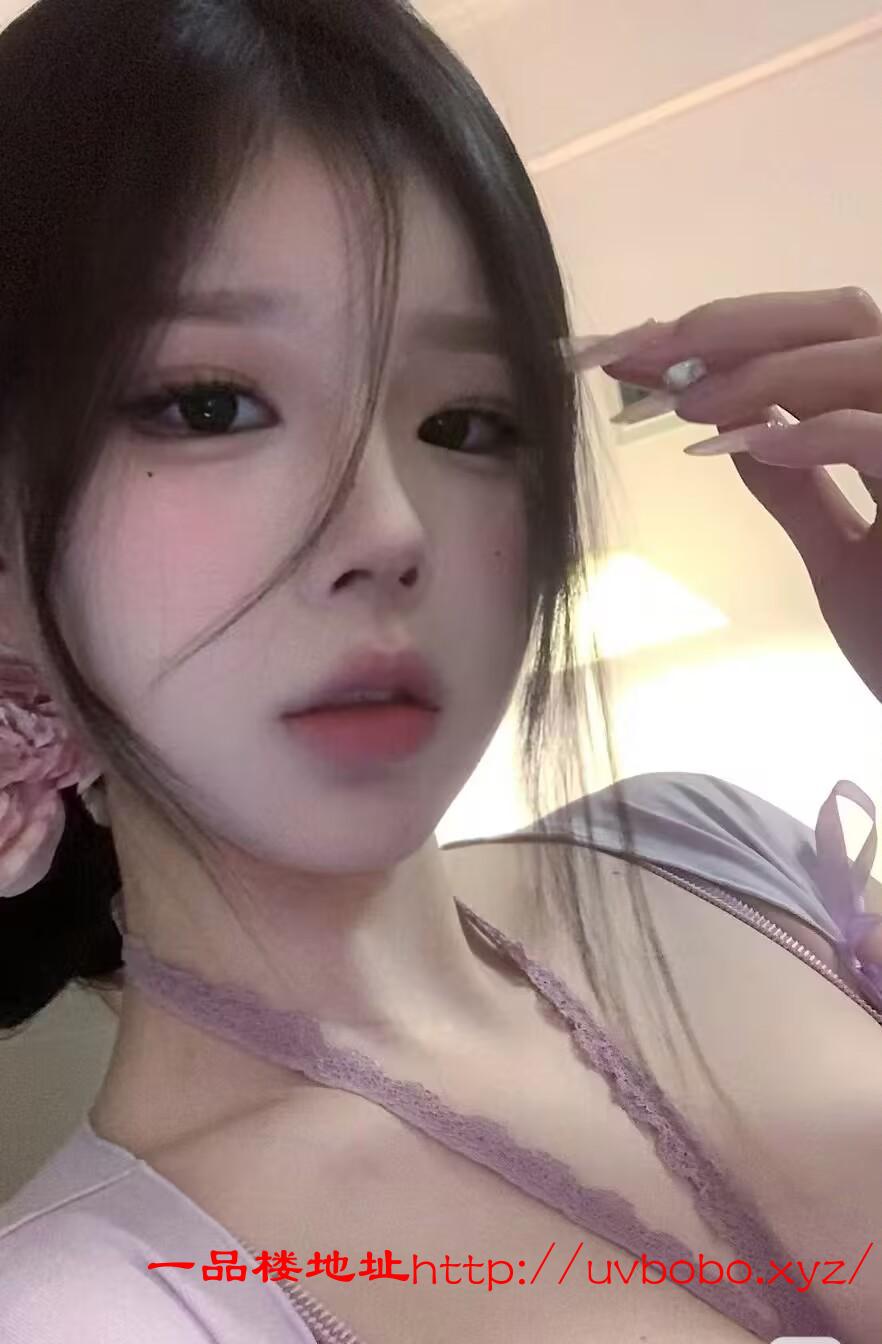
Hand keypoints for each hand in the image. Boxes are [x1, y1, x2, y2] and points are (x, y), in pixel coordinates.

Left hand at [598, 287, 881, 703]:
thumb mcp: (840, 554)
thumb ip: (797, 489)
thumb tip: (736, 433)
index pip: (817, 340)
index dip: (728, 331)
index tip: (636, 349)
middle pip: (843, 315)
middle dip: (733, 325)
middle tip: (643, 352)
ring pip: (864, 355)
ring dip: (762, 371)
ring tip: (682, 403)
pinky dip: (815, 433)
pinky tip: (743, 444)